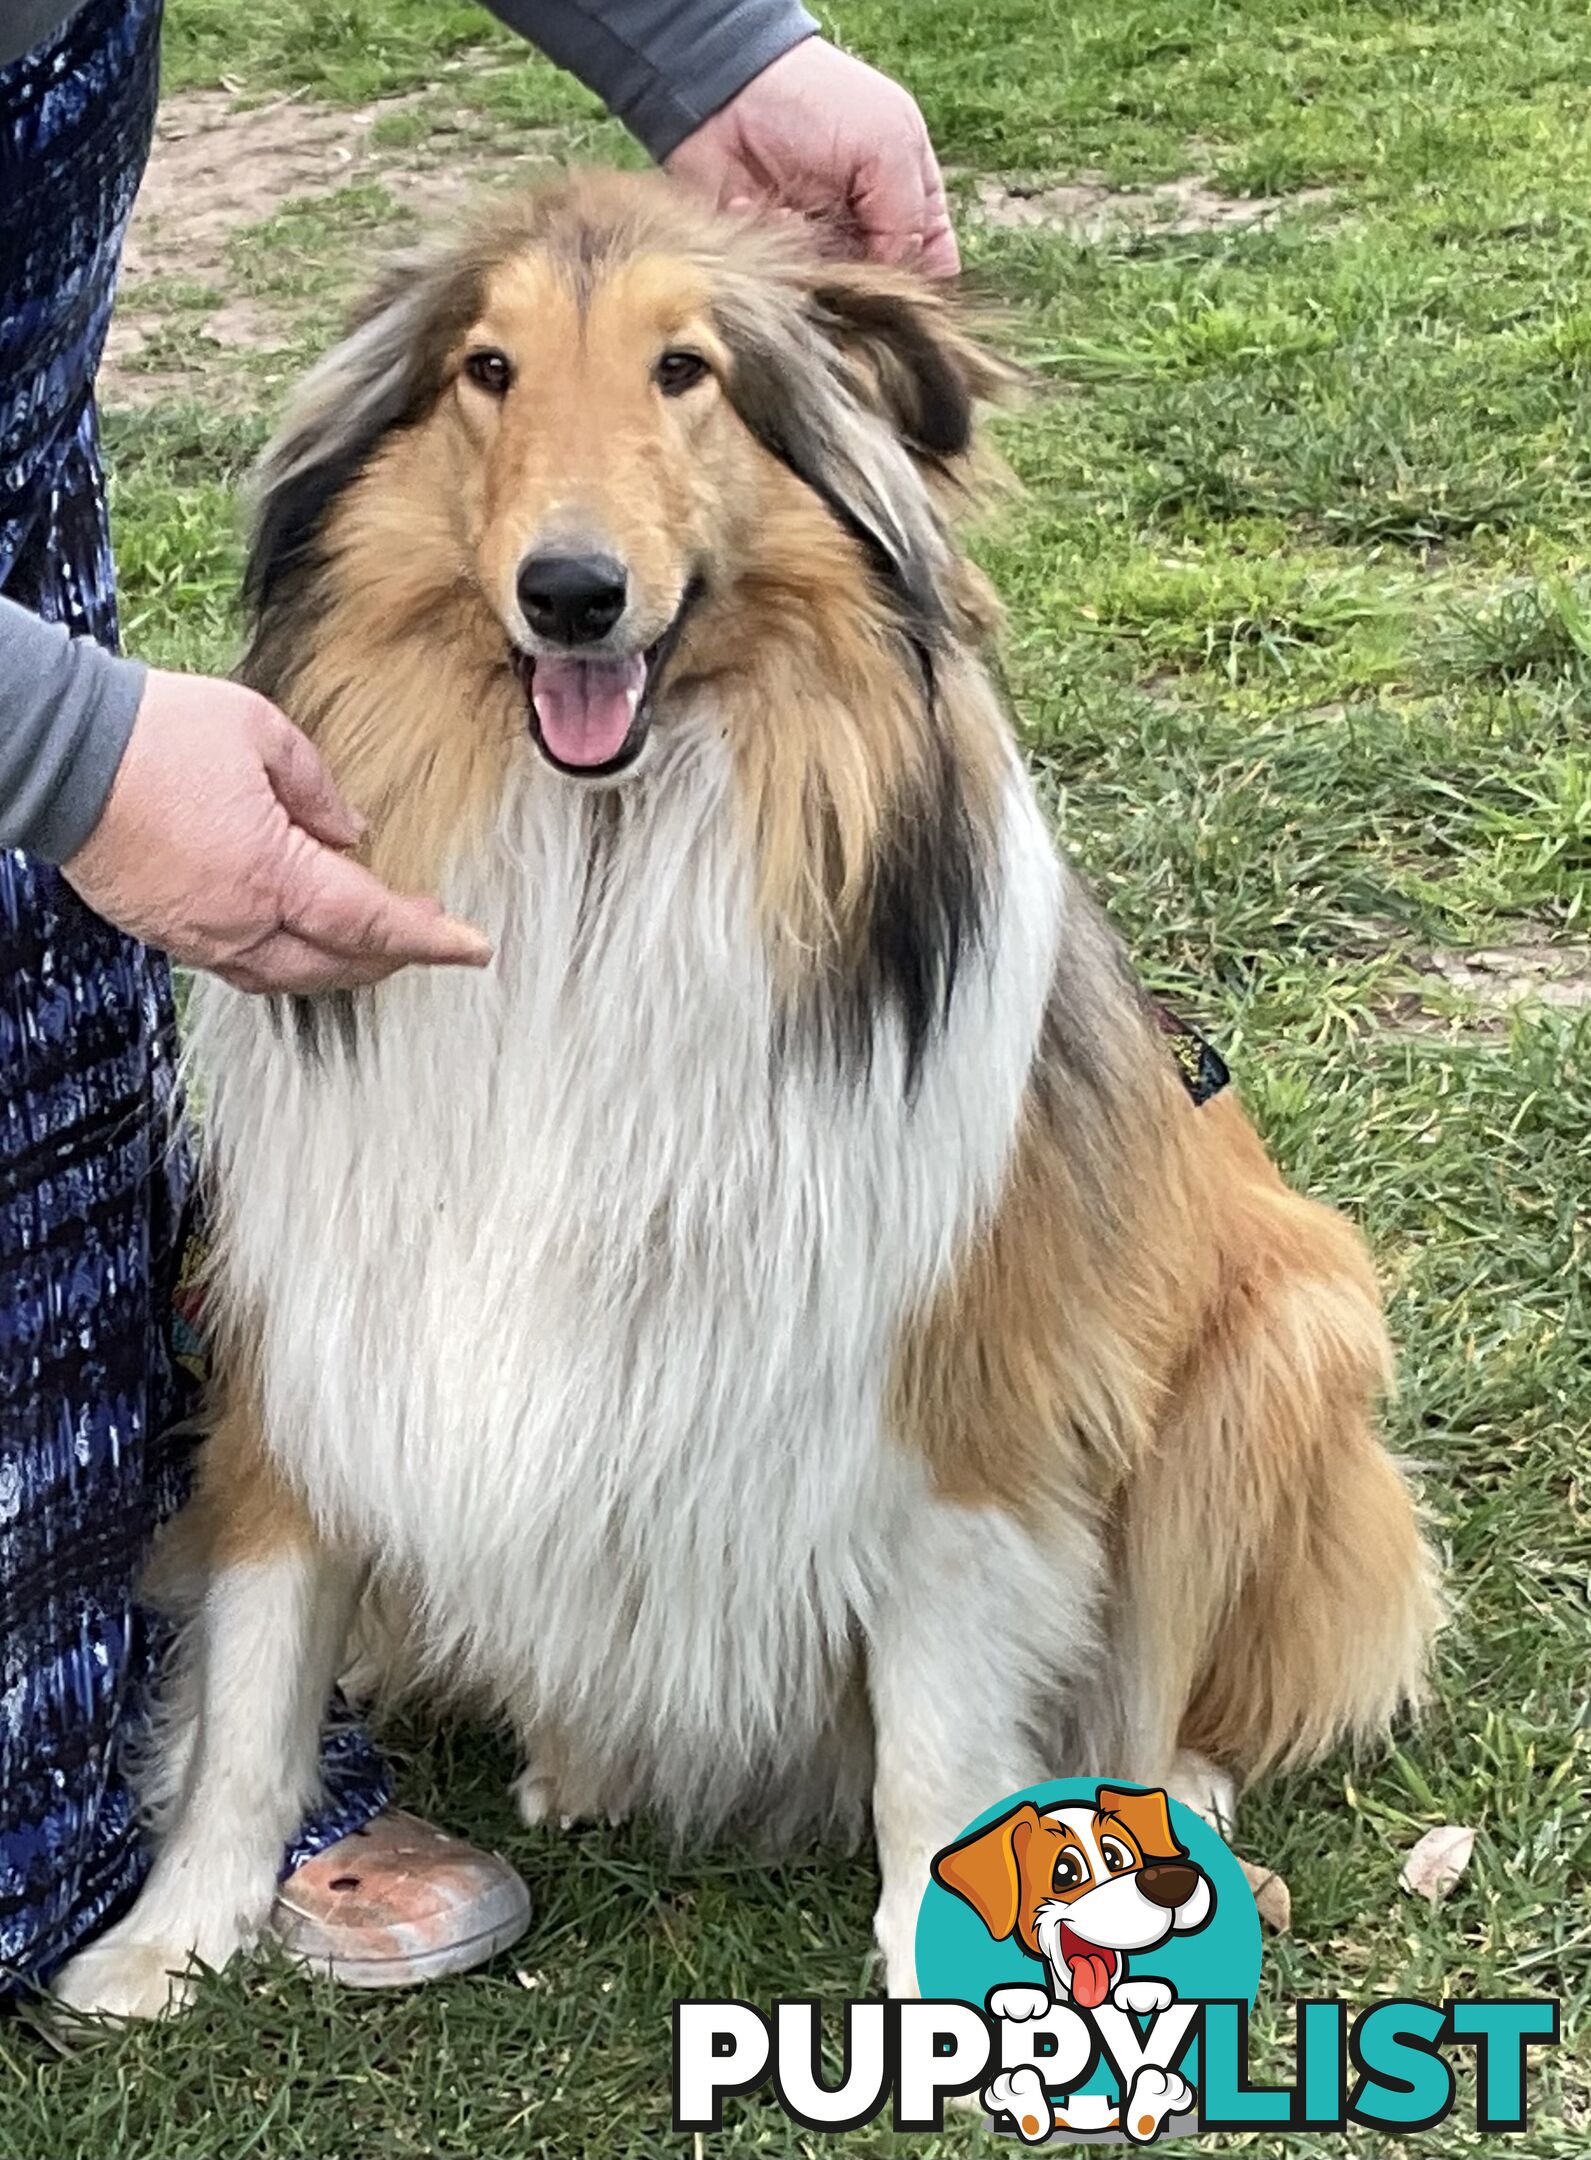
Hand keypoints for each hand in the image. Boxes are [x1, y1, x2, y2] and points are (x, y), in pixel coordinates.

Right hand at [62, 668, 490, 993]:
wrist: (61, 754)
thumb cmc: (155, 734)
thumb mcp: (263, 733)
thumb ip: (320, 789)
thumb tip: (353, 831)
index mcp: (270, 873)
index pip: (371, 923)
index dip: (430, 940)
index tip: (474, 948)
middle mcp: (237, 922)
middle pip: (337, 965)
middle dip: (393, 957)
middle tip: (431, 934)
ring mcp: (199, 935)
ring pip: (291, 976)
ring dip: (343, 965)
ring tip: (378, 940)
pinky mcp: (169, 933)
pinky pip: (246, 966)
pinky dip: (291, 958)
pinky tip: (306, 935)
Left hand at [666, 37, 957, 276]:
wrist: (726, 92)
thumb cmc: (818, 102)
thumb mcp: (888, 144)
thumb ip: (909, 219)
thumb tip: (899, 283)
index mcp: (908, 204)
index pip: (933, 267)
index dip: (922, 287)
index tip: (898, 283)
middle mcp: (866, 235)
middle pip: (881, 293)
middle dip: (859, 277)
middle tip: (835, 239)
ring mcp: (819, 251)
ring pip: (831, 297)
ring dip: (812, 261)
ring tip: (791, 211)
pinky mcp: (774, 261)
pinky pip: (783, 288)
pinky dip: (773, 255)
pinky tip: (761, 211)